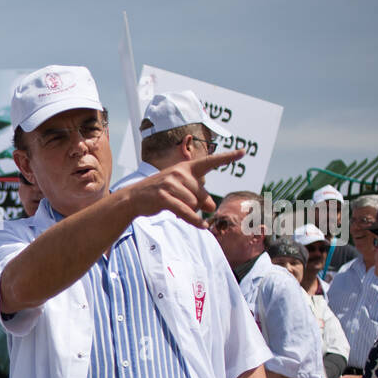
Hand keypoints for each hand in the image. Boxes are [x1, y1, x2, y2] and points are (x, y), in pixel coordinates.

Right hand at [129, 149, 245, 228]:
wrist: (134, 198)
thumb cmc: (161, 192)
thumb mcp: (181, 190)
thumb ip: (199, 196)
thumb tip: (212, 207)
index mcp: (186, 167)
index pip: (210, 162)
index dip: (227, 157)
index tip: (243, 151)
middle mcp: (180, 173)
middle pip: (202, 194)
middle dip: (198, 204)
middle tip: (185, 205)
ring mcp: (171, 184)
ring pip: (194, 204)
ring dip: (190, 211)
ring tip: (176, 208)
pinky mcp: (164, 197)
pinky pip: (186, 211)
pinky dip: (194, 220)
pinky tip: (201, 225)